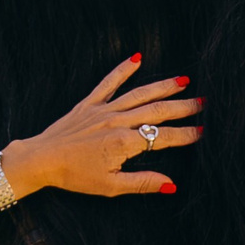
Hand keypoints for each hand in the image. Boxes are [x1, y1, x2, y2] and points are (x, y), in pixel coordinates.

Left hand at [3, 55, 201, 197]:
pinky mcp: (89, 103)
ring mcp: (103, 109)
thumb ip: (142, 182)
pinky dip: (123, 69)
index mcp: (124, 143)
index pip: (163, 137)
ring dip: (163, 87)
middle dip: (182, 107)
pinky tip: (137, 58)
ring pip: (139, 94)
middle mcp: (117, 121)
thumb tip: (170, 183)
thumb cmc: (74, 176)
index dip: (186, 134)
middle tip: (202, 103)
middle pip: (157, 111)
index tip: (203, 131)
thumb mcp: (110, 186)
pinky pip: (109, 82)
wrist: (40, 160)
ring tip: (183, 81)